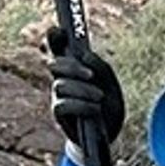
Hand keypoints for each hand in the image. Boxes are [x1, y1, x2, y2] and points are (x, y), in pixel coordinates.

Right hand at [49, 33, 124, 151]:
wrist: (109, 134)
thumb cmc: (108, 106)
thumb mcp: (110, 84)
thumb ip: (100, 67)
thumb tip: (84, 56)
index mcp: (73, 68)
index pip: (58, 47)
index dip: (54, 37)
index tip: (59, 30)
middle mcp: (62, 78)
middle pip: (54, 64)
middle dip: (71, 67)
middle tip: (90, 75)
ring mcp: (58, 96)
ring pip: (60, 85)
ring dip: (83, 90)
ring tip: (100, 97)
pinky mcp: (59, 114)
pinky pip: (63, 105)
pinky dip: (81, 105)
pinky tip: (95, 109)